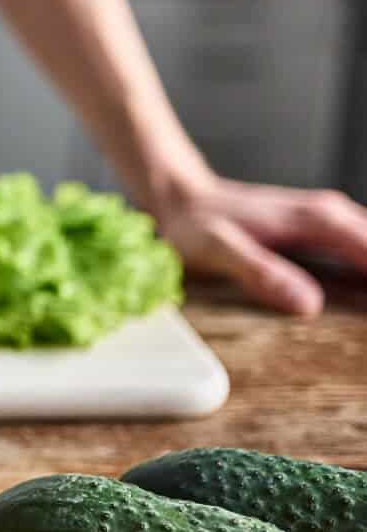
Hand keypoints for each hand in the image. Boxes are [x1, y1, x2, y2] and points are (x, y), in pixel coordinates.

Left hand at [153, 175, 366, 316]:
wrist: (183, 199)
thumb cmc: (196, 224)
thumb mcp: (217, 249)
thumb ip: (260, 272)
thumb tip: (309, 305)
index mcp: (320, 221)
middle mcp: (334, 216)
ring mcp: (332, 223)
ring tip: (364, 331)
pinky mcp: (325, 234)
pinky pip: (363, 257)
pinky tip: (360, 310)